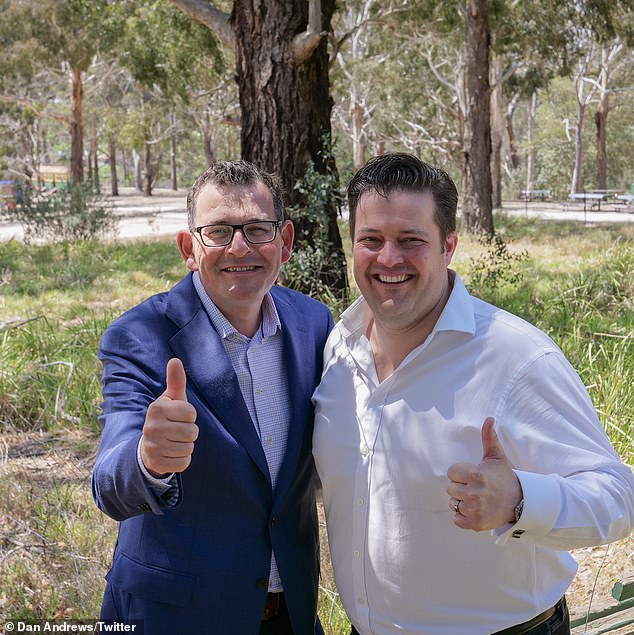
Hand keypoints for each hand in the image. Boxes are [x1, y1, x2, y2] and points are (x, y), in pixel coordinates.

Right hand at [140, 358, 198, 477]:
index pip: (191, 413)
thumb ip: (176, 381)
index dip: (190, 416)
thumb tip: (175, 360)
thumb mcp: (171, 399)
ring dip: (186, 446)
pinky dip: (182, 459)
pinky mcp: (156, 464)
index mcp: (156, 408)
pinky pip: (184, 463)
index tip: (179, 417)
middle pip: (192, 432)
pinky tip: (172, 453)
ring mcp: (152, 447)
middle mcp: (151, 427)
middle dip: (190, 432)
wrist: (148, 446)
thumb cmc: (166, 418)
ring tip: (174, 441)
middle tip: (177, 431)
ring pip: (189, 448)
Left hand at [446, 417, 521, 530]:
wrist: (521, 502)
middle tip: (475, 487)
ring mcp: (475, 510)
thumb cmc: (504, 477)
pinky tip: (475, 510)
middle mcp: (474, 493)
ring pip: (452, 504)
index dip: (459, 473)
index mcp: (475, 474)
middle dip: (460, 487)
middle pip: (449, 488)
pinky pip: (456, 519)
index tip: (472, 475)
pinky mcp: (476, 524)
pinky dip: (463, 516)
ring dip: (461, 502)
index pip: (451, 472)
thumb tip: (489, 418)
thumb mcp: (496, 456)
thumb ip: (489, 437)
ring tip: (476, 499)